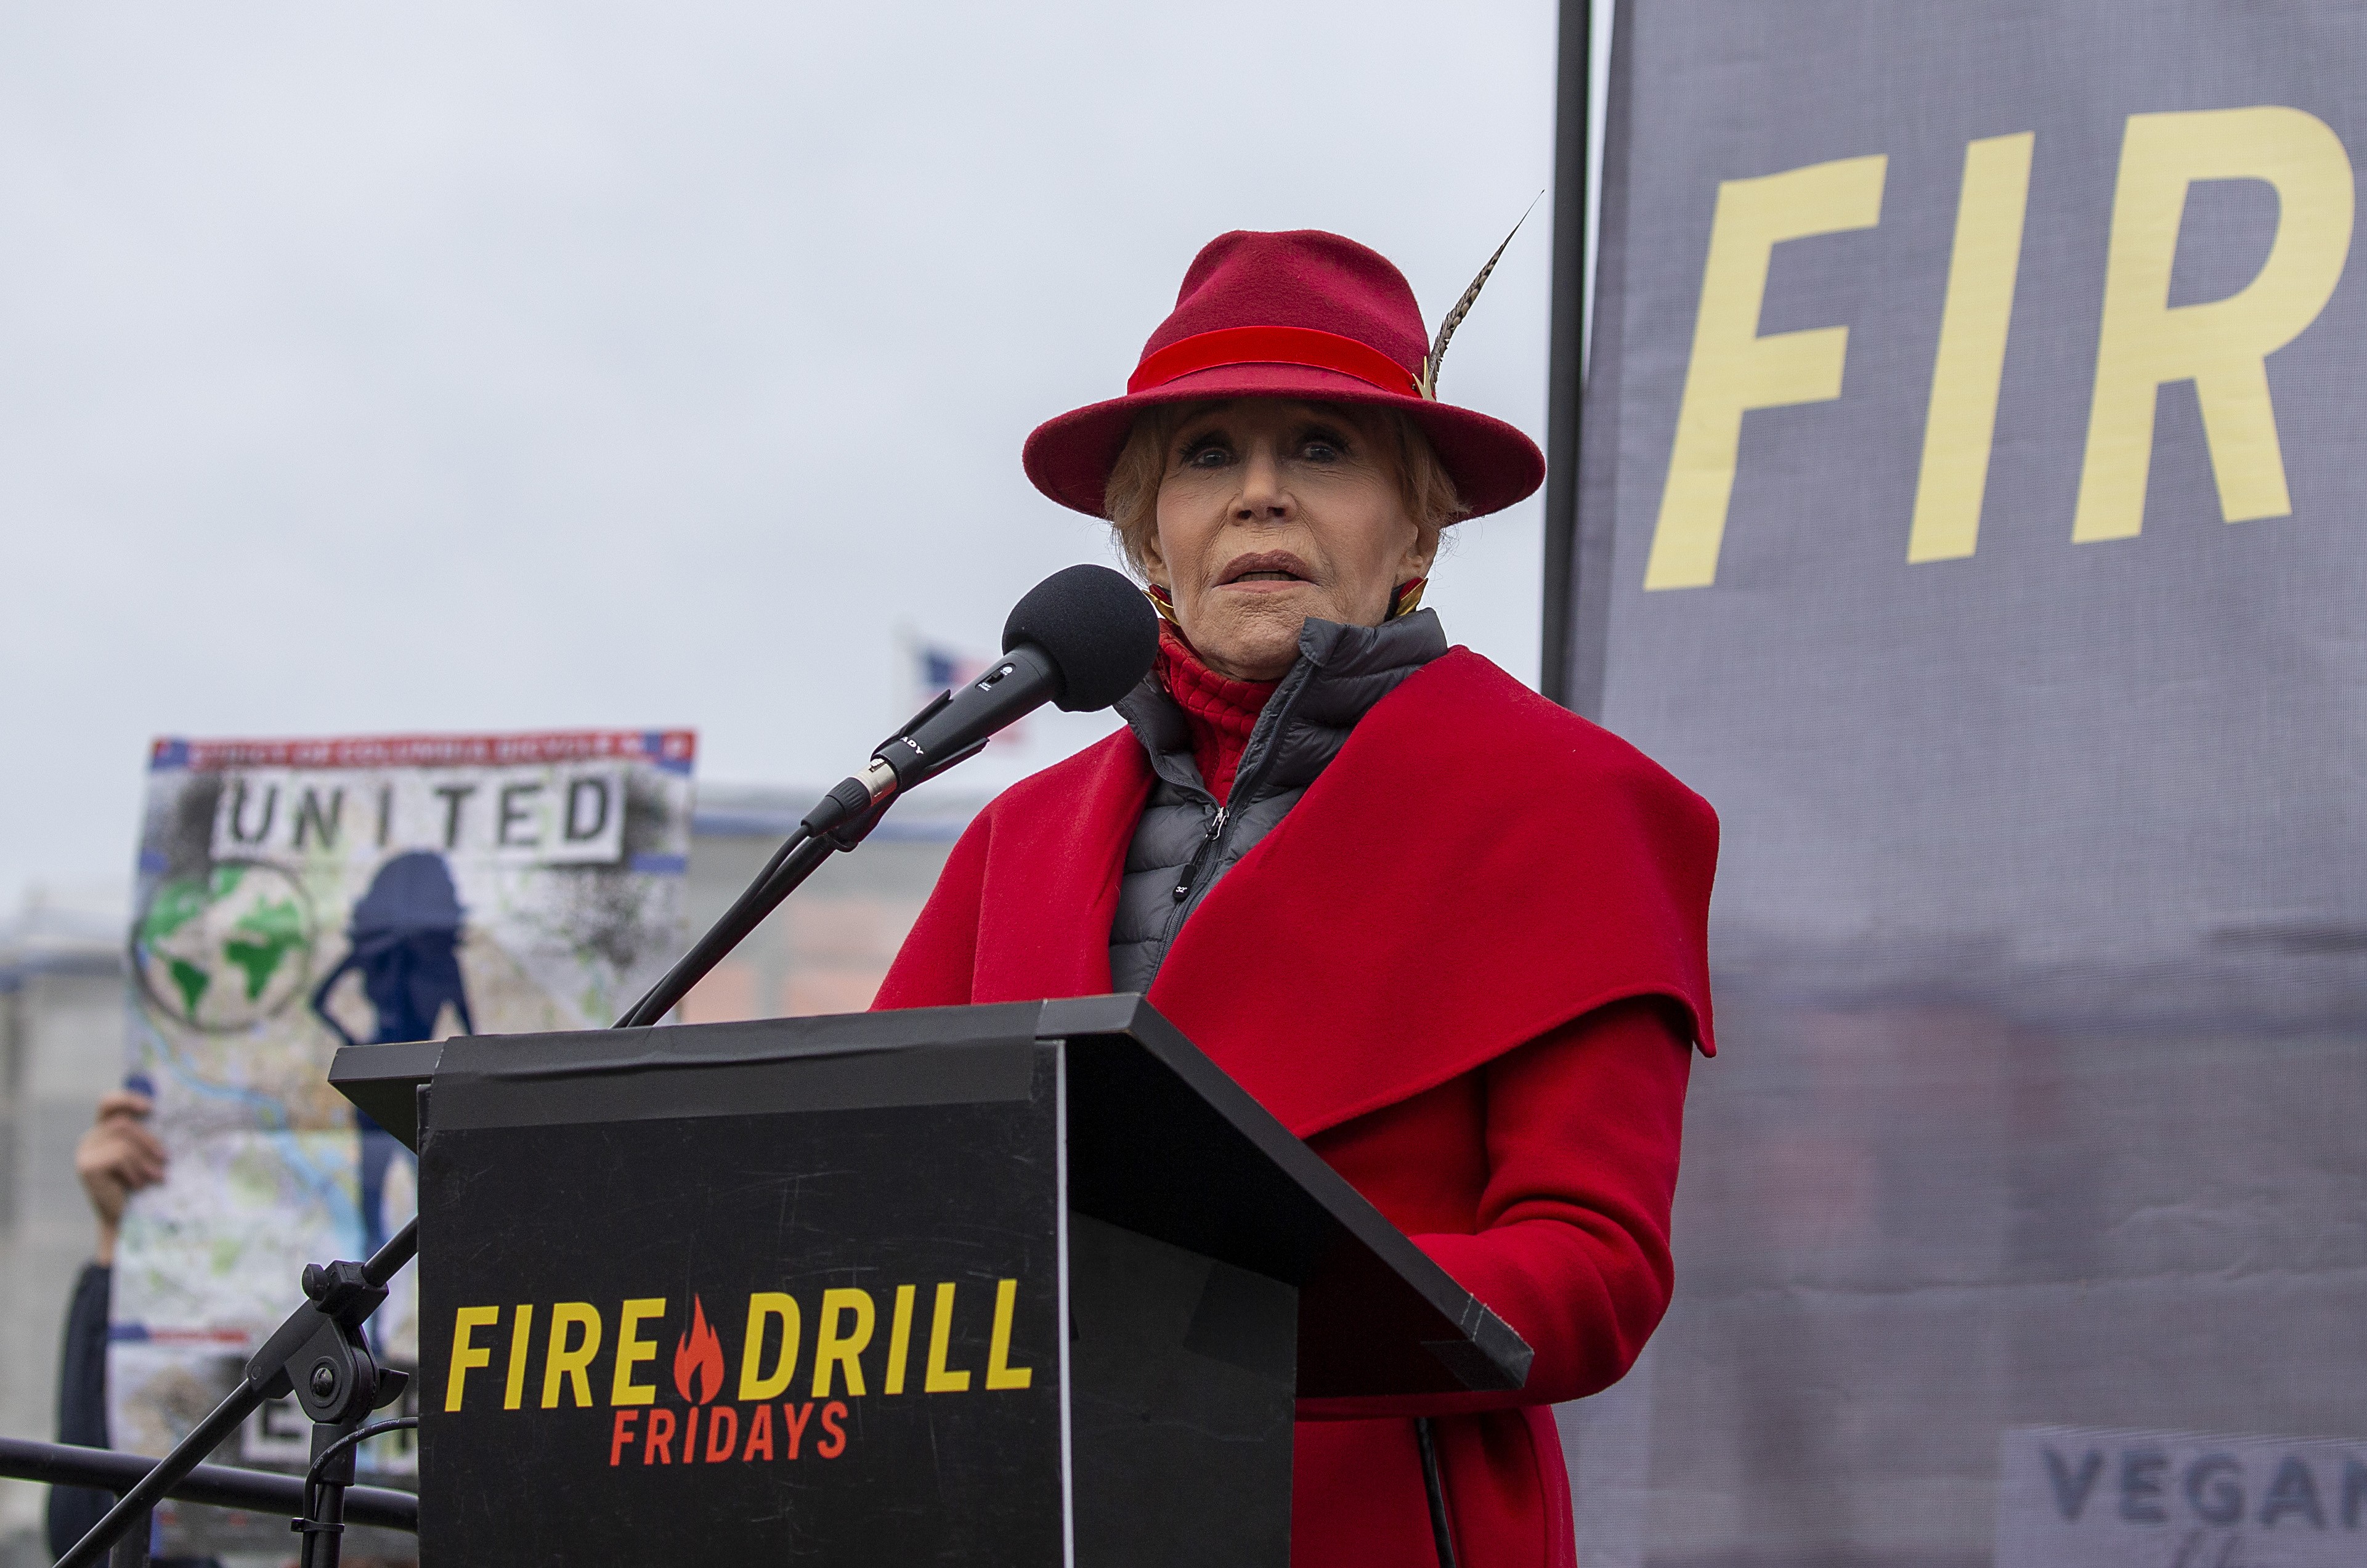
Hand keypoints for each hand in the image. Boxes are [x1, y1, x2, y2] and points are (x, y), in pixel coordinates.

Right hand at [76, 1090, 165, 1264]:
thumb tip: (176, 1111)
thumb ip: (146, 1136)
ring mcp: (85, 1152)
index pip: (107, 1103)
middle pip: (123, 1124)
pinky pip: (119, 1156)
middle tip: (165, 1158)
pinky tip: (139, 1185)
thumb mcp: (145, 1155)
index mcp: (103, 1131)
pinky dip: (135, 1170)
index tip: (151, 1107)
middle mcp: (90, 1138)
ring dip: (145, 1160)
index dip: (126, 1098)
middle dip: (148, 1141)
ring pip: (124, 1141)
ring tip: (156, 1176)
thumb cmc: (141, 1183)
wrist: (125, 1218)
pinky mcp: (86, 1166)